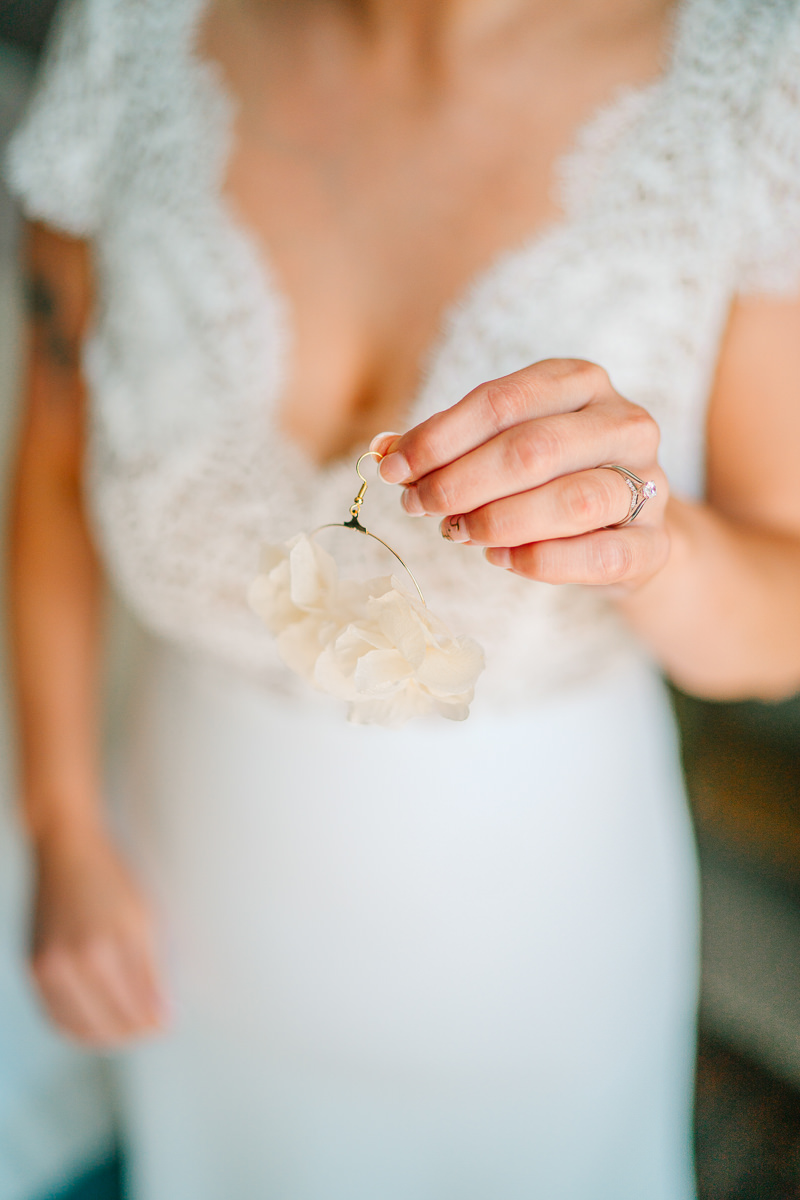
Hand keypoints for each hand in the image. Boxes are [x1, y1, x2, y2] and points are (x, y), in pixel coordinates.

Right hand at [31, 823, 166, 1046]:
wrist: (66, 851)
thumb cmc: (111, 879)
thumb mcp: (143, 918)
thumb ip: (151, 970)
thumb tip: (162, 1015)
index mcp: (105, 950)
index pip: (135, 1009)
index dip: (154, 1023)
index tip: (167, 1024)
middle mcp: (72, 963)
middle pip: (107, 1024)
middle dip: (134, 1033)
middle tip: (151, 1029)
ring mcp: (47, 967)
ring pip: (78, 1029)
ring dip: (105, 1038)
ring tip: (127, 1031)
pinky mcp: (32, 968)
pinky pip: (53, 1015)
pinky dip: (75, 1029)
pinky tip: (95, 1026)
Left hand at [373, 359, 669, 590]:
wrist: (624, 531)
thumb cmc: (549, 479)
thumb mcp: (501, 447)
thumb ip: (449, 445)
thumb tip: (382, 453)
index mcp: (581, 383)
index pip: (503, 401)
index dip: (441, 436)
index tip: (394, 469)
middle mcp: (624, 423)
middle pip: (533, 449)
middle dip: (461, 481)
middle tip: (418, 506)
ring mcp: (648, 483)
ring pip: (573, 500)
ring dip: (499, 521)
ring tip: (456, 533)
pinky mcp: (655, 543)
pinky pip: (601, 555)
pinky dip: (541, 560)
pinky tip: (500, 558)